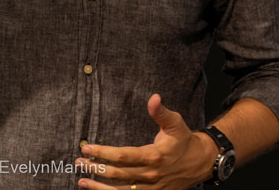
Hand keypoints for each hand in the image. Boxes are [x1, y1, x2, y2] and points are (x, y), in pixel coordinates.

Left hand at [75, 94, 216, 189]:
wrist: (200, 163)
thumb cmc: (184, 141)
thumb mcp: (175, 123)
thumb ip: (161, 112)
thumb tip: (153, 97)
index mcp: (154, 156)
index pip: (123, 156)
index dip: (103, 153)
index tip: (86, 147)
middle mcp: (151, 175)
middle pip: (118, 174)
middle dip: (96, 168)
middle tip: (79, 162)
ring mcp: (152, 189)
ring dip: (99, 188)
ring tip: (82, 182)